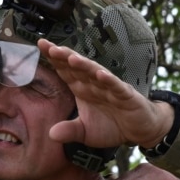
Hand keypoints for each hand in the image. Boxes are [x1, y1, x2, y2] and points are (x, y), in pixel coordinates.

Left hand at [38, 39, 173, 148]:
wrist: (139, 130)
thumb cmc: (112, 126)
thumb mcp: (86, 133)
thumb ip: (69, 131)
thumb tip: (51, 135)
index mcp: (83, 89)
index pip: (66, 71)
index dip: (54, 59)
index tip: (41, 45)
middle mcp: (94, 84)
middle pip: (78, 68)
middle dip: (64, 57)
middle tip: (50, 47)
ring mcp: (111, 88)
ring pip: (95, 74)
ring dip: (84, 65)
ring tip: (71, 58)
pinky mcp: (126, 96)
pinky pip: (117, 87)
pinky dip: (109, 81)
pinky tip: (100, 74)